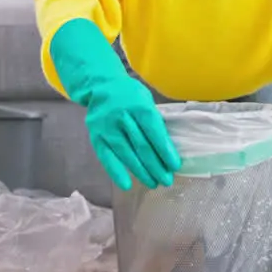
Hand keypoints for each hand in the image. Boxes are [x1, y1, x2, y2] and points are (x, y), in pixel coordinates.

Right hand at [77, 76, 180, 191]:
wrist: (101, 87)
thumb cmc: (130, 95)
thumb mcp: (146, 100)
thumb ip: (154, 121)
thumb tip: (167, 149)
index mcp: (139, 106)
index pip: (154, 132)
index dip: (165, 150)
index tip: (175, 166)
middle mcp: (122, 117)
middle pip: (141, 146)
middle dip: (156, 166)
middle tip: (166, 180)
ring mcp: (107, 128)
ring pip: (126, 154)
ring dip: (141, 172)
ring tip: (153, 183)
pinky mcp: (96, 137)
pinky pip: (107, 157)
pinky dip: (116, 172)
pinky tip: (126, 184)